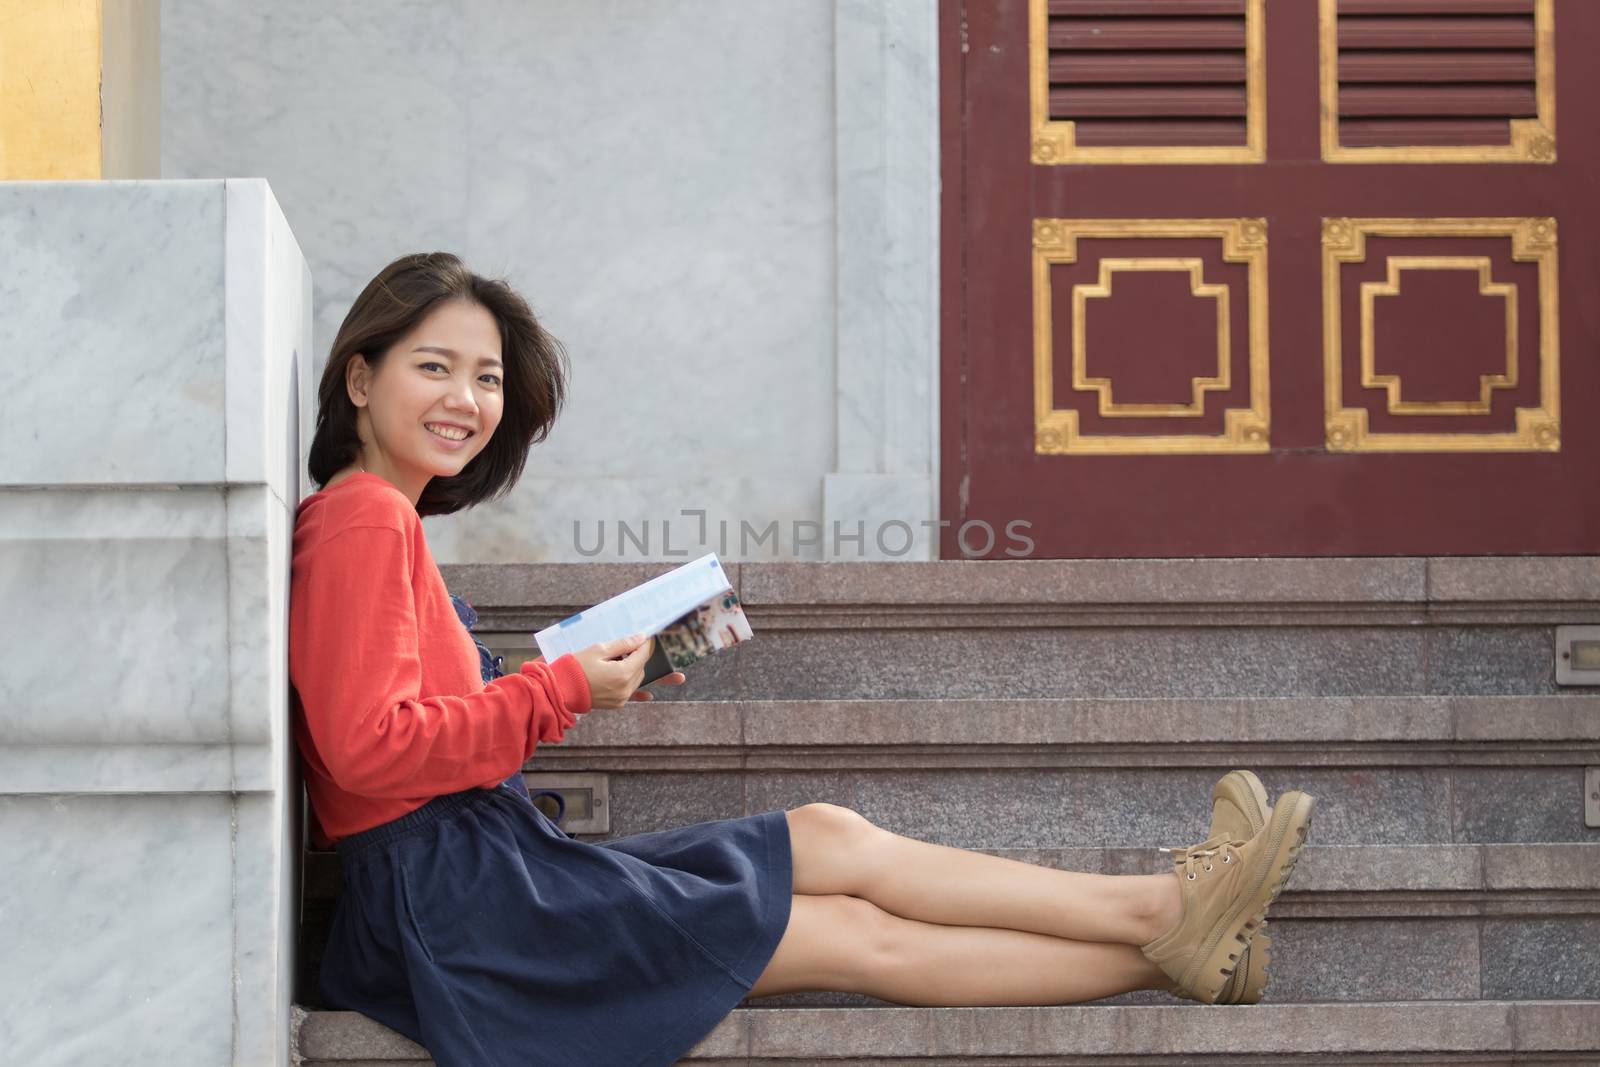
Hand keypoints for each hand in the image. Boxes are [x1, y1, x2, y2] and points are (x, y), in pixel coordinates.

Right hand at [568, 634, 684, 708]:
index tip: (642, 636)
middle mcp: (626, 688)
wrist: (561, 689)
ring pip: (637, 679)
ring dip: (633, 669)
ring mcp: (622, 698)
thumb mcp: (599, 650)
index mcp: (623, 673)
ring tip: (619, 660)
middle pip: (641, 667)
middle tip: (626, 647)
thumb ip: (623, 644)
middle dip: (637, 656)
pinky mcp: (616, 704)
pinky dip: (633, 686)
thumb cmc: (576, 667)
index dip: (643, 643)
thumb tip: (641, 638)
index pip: (643, 654)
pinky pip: (631, 693)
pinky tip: (648, 694)